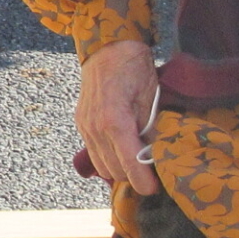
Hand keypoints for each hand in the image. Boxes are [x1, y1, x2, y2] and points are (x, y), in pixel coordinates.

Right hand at [76, 38, 160, 194]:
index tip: (154, 189)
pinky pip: (94, 152)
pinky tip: (122, 152)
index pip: (129, 164)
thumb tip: (157, 155)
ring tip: (137, 163)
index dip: (143, 181)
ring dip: (120, 169)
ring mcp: (85, 127)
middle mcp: (95, 128)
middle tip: (152, 174)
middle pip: (115, 170)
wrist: (107, 48)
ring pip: (102, 165)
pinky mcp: (81, 124)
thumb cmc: (134, 68)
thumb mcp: (151, 98)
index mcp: (115, 121)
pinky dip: (108, 158)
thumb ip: (152, 129)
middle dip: (134, 177)